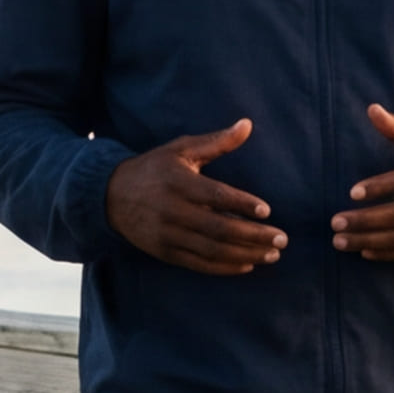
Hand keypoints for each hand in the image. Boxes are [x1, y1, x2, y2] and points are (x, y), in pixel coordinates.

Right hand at [105, 119, 280, 273]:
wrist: (111, 196)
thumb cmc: (154, 168)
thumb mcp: (181, 149)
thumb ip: (216, 141)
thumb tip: (247, 125)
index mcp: (178, 182)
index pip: (216, 196)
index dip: (242, 204)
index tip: (267, 211)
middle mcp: (172, 211)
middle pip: (219, 228)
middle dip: (254, 236)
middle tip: (282, 239)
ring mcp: (168, 235)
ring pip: (212, 250)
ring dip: (246, 254)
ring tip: (272, 254)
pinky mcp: (165, 252)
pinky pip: (199, 264)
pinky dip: (225, 267)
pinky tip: (247, 264)